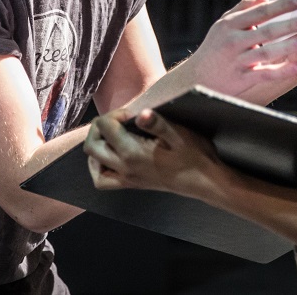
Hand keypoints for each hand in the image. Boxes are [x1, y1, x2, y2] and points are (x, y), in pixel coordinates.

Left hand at [84, 108, 220, 198]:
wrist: (204, 181)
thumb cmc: (195, 155)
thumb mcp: (179, 135)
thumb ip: (157, 123)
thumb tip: (141, 113)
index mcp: (132, 152)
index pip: (105, 127)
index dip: (115, 114)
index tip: (131, 112)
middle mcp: (124, 167)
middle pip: (92, 145)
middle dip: (99, 127)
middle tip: (119, 119)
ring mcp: (126, 178)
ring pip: (94, 163)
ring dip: (96, 145)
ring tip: (112, 134)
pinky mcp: (131, 184)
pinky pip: (102, 180)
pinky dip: (99, 166)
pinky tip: (111, 155)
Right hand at [181, 0, 296, 98]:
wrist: (196, 77)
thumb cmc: (214, 48)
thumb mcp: (222, 25)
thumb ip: (242, 9)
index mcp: (230, 24)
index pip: (259, 12)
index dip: (280, 5)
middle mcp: (233, 41)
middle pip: (265, 31)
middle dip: (287, 25)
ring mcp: (237, 61)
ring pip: (265, 53)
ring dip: (286, 47)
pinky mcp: (241, 79)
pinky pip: (264, 74)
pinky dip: (280, 71)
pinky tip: (296, 67)